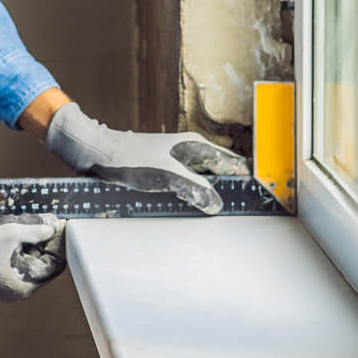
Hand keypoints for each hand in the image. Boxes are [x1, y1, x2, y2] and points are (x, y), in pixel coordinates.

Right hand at [0, 214, 66, 300]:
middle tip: (45, 220)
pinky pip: (8, 261)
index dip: (57, 244)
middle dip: (42, 242)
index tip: (60, 226)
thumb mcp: (7, 233)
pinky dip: (12, 246)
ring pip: (22, 261)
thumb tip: (51, 228)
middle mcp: (13, 292)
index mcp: (22, 288)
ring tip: (28, 222)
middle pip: (38, 264)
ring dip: (26, 242)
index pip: (53, 267)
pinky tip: (9, 229)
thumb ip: (34, 231)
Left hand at [44, 103, 248, 213]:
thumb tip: (217, 204)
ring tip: (222, 211)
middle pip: (220, 173)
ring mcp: (177, 161)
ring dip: (212, 194)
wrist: (98, 153)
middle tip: (243, 209)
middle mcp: (189, 152)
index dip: (245, 179)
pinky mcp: (165, 172)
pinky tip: (193, 207)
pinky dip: (195, 196)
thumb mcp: (166, 176)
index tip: (259, 196)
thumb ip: (194, 189)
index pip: (232, 164)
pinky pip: (188, 186)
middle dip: (231, 189)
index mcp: (196, 146)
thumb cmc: (128, 158)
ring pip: (205, 180)